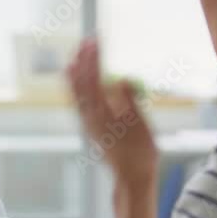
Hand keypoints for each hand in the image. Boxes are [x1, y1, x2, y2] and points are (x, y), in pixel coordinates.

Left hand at [67, 39, 158, 187]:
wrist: (132, 177)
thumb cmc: (141, 153)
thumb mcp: (140, 126)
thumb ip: (129, 102)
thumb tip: (121, 79)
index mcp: (102, 113)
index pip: (94, 78)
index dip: (94, 58)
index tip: (96, 40)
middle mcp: (90, 117)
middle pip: (80, 82)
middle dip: (82, 59)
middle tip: (86, 40)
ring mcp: (88, 123)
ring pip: (75, 92)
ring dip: (76, 72)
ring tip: (76, 55)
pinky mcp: (90, 127)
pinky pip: (78, 102)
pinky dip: (76, 87)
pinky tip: (78, 82)